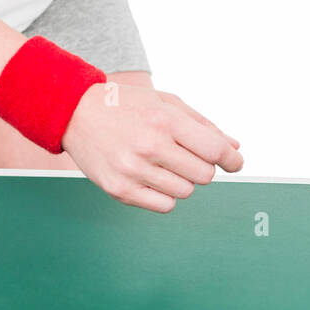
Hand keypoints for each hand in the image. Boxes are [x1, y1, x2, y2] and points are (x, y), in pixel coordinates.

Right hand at [62, 83, 243, 211]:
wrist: (74, 112)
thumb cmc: (128, 106)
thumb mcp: (168, 104)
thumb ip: (204, 126)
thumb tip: (235, 148)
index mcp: (165, 120)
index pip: (215, 150)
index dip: (232, 160)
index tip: (234, 163)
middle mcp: (150, 146)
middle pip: (204, 175)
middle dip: (203, 166)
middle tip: (186, 155)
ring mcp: (133, 170)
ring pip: (186, 192)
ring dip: (183, 180)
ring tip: (164, 163)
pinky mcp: (119, 189)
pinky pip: (165, 206)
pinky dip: (166, 195)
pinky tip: (153, 177)